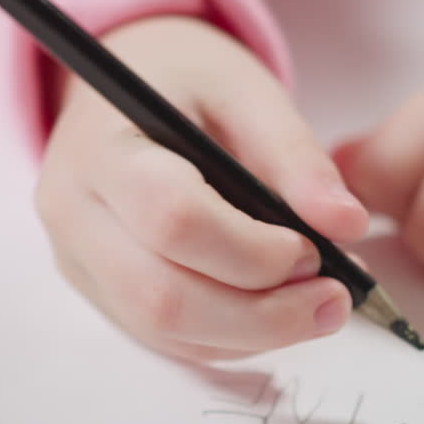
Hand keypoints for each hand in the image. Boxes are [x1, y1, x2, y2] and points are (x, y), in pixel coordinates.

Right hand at [36, 16, 367, 360]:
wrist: (129, 89)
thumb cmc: (187, 83)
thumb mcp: (248, 91)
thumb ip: (296, 155)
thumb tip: (348, 224)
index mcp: (102, 147)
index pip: (174, 220)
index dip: (253, 250)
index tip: (315, 250)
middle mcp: (75, 213)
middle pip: (163, 296)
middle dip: (263, 314)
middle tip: (335, 299)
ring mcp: (80, 262)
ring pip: (165, 331)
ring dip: (255, 334)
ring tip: (318, 305)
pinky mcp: (101, 294)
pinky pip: (168, 340)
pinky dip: (234, 338)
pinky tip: (277, 310)